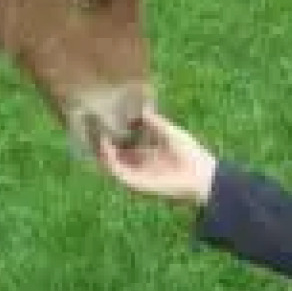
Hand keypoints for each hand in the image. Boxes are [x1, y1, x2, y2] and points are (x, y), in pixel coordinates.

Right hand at [94, 108, 218, 204]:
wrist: (203, 177)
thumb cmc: (190, 155)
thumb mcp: (168, 132)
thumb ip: (152, 121)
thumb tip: (139, 106)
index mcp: (145, 155)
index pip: (122, 143)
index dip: (111, 131)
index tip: (101, 116)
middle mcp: (137, 166)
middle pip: (112, 153)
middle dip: (99, 139)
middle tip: (89, 121)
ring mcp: (135, 175)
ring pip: (109, 162)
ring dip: (99, 148)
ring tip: (90, 130)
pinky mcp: (135, 184)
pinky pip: (116, 171)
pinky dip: (108, 158)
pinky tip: (104, 143)